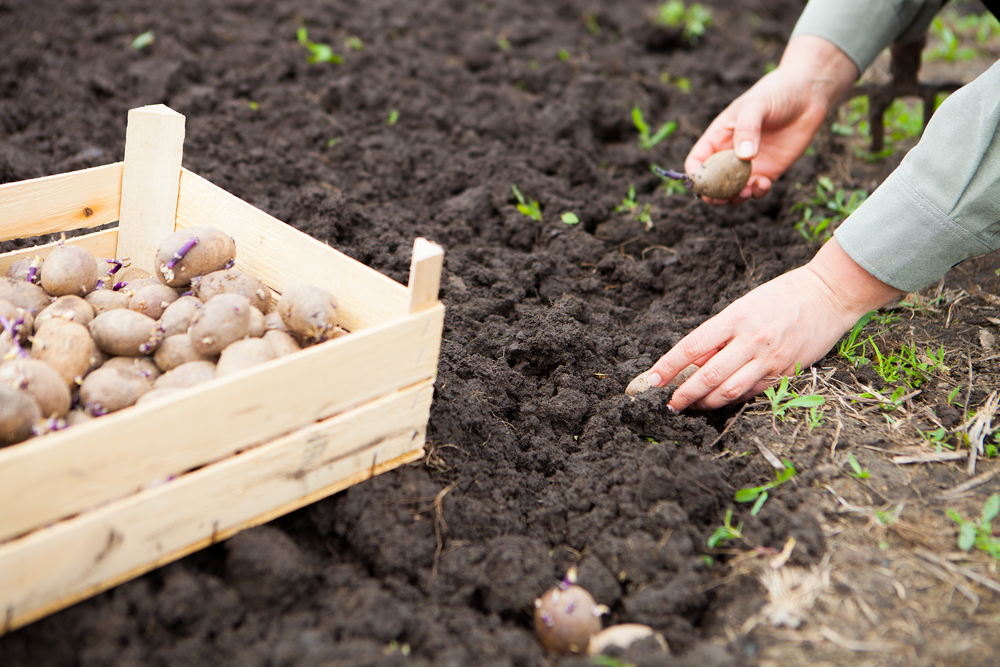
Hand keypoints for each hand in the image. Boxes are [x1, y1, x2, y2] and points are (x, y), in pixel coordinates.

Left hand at [646, 239, 902, 410]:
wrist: (830, 294)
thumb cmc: (782, 296)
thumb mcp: (744, 306)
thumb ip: (720, 334)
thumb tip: (693, 360)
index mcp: (736, 317)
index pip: (692, 346)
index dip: (668, 365)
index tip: (652, 379)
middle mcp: (751, 339)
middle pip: (708, 376)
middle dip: (684, 393)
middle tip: (669, 403)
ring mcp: (770, 358)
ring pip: (729, 390)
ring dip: (705, 402)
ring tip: (691, 405)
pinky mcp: (786, 372)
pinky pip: (752, 392)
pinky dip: (732, 399)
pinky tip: (720, 401)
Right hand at [686, 35, 858, 203]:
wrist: (808, 95)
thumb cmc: (776, 92)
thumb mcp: (756, 104)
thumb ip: (747, 129)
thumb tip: (744, 157)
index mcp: (718, 137)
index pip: (697, 161)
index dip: (696, 174)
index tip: (703, 182)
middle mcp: (730, 154)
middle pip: (712, 183)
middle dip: (713, 194)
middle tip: (721, 198)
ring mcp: (749, 165)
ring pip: (733, 191)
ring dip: (735, 197)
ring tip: (744, 192)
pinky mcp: (769, 171)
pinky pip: (757, 189)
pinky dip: (757, 192)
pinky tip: (762, 185)